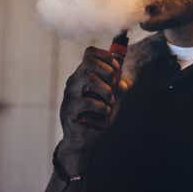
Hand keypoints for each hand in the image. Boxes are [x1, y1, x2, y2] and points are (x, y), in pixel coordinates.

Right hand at [55, 46, 130, 175]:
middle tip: (114, 83)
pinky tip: (104, 113)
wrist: (85, 138)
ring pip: (89, 80)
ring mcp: (69, 96)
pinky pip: (88, 102)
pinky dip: (102, 107)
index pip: (90, 53)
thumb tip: (123, 61)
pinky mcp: (69, 111)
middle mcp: (74, 82)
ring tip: (110, 101)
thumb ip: (117, 79)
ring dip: (106, 90)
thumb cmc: (99, 112)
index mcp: (83, 74)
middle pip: (89, 64)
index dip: (106, 56)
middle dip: (108, 72)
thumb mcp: (112, 93)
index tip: (117, 68)